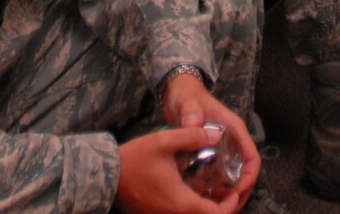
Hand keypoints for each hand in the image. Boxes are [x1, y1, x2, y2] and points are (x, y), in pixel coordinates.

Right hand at [116, 128, 248, 213]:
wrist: (105, 174)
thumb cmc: (134, 159)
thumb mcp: (164, 141)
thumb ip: (192, 136)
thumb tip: (216, 133)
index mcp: (181, 203)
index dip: (230, 204)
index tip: (234, 189)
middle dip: (221, 208)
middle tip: (226, 190)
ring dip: (206, 210)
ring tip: (212, 190)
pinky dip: (191, 209)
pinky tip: (192, 193)